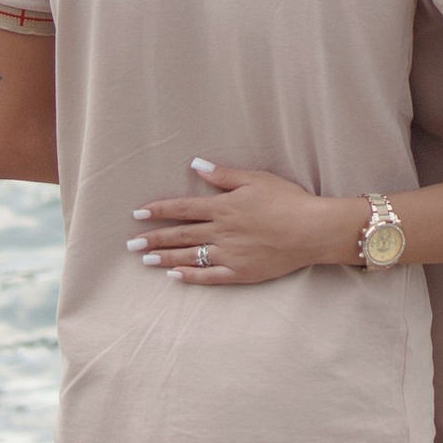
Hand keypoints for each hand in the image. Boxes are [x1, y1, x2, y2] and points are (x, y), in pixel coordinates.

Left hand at [128, 160, 355, 287]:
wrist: (312, 230)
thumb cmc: (287, 201)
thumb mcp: (256, 179)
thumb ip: (224, 175)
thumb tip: (196, 165)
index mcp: (223, 207)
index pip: (182, 209)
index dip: (158, 210)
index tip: (138, 213)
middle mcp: (221, 232)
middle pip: (179, 235)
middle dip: (152, 238)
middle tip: (130, 244)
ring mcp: (229, 254)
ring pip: (189, 256)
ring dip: (164, 258)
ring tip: (145, 260)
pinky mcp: (240, 272)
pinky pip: (209, 277)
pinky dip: (190, 277)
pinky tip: (174, 276)